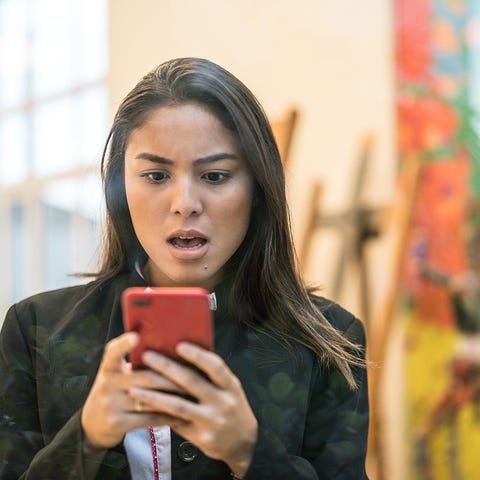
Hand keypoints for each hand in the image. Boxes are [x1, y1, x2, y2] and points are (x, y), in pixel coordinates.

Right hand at [81, 332, 185, 448]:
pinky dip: (166, 415)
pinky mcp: (116, 423)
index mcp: (108, 367)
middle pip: (146, 376)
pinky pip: (148, 418)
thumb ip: (133, 363)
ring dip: (174, 397)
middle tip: (194, 375)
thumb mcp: (116, 374)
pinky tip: (181, 413)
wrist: (93, 425)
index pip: (113, 351)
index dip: (124, 343)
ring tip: (192, 394)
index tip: (136, 335)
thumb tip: (168, 348)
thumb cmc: (115, 392)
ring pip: (150, 398)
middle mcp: (107, 383)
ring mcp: (110, 404)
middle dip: (172, 377)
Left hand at [129, 342, 257, 476]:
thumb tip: (181, 352)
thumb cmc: (230, 405)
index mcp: (230, 385)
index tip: (179, 345)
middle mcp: (222, 402)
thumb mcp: (229, 387)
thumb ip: (212, 374)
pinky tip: (143, 408)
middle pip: (191, 382)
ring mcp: (211, 420)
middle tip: (147, 356)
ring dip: (154, 396)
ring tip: (134, 388)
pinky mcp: (200, 436)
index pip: (215, 366)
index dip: (197, 355)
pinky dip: (158, 413)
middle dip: (167, 368)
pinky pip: (175, 422)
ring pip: (178, 406)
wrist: (242, 442)